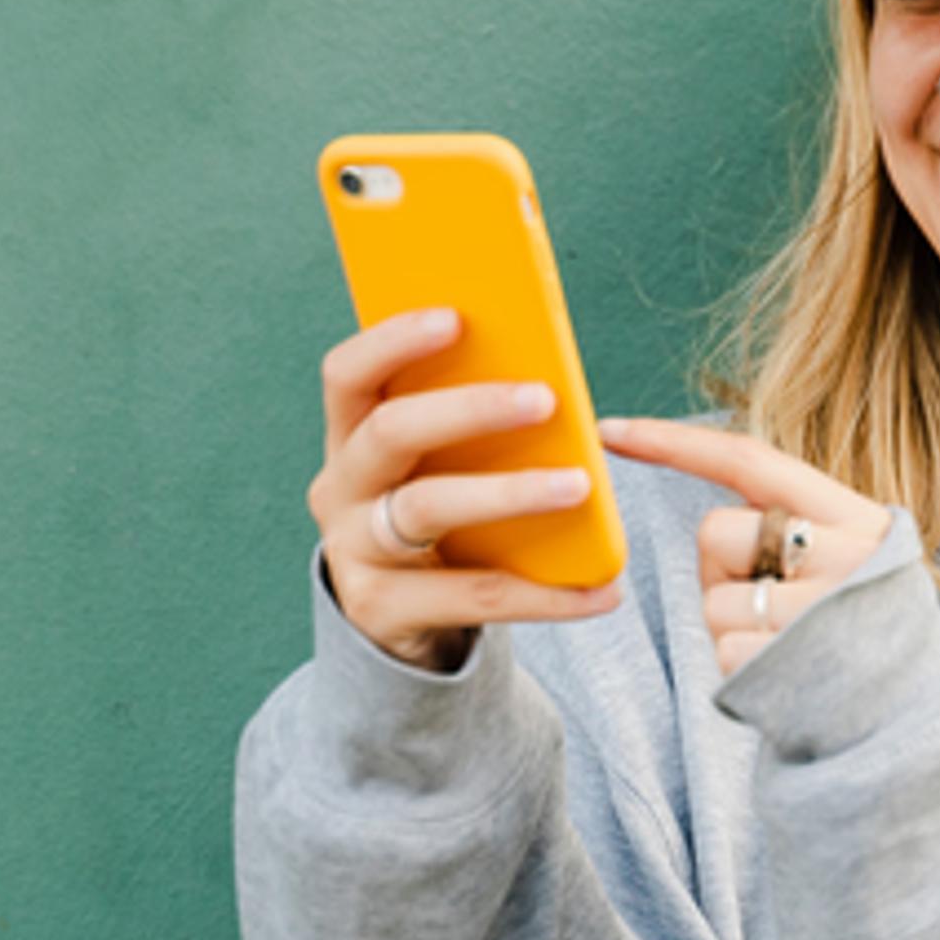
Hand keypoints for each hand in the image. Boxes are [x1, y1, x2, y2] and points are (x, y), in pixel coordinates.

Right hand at [313, 309, 624, 671]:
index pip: (348, 375)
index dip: (393, 341)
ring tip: (579, 486)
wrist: (405, 622)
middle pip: (390, 432)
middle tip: (545, 399)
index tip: (456, 318)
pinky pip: (473, 594)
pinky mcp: (380, 609)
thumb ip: (466, 425)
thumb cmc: (436, 518)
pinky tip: (601, 589)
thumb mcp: (436, 466)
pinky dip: (544, 593)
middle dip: (469, 408)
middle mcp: (338, 489)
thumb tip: (548, 374)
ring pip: (428, 507)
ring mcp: (353, 551)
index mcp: (349, 438)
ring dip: (510, 491)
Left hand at [597, 417, 891, 675]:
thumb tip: (711, 525)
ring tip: (787, 642)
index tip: (608, 429)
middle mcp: (846, 556)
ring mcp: (820, 612)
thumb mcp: (857, 558)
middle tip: (772, 599)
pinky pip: (723, 652)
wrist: (919, 712)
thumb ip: (799, 523)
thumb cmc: (865, 626)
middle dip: (720, 569)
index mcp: (858, 518)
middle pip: (716, 532)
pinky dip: (740, 668)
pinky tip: (783, 676)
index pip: (750, 461)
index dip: (674, 442)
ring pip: (713, 601)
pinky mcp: (793, 666)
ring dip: (733, 626)